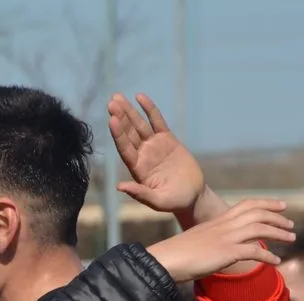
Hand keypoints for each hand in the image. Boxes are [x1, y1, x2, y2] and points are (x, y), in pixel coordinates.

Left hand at [108, 92, 203, 213]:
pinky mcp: (168, 140)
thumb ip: (140, 193)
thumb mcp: (157, 201)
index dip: (118, 134)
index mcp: (137, 168)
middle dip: (120, 118)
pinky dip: (149, 109)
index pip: (125, 148)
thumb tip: (119, 187)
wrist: (191, 195)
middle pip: (128, 133)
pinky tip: (140, 97)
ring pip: (139, 125)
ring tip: (118, 97)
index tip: (112, 119)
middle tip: (111, 102)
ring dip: (129, 111)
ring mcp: (154, 146)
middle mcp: (142, 155)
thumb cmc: (174, 201)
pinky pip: (157, 121)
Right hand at [147, 198, 294, 282]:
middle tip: (291, 224)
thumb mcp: (199, 240)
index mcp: (218, 220)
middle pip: (258, 213)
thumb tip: (221, 248)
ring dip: (279, 233)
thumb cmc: (179, 253)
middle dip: (278, 217)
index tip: (282, 206)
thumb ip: (213, 240)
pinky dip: (268, 256)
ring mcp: (226, 238)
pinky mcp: (226, 253)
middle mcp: (224, 225)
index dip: (267, 203)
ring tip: (292, 239)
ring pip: (260, 229)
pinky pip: (254, 251)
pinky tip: (277, 262)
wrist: (167, 259)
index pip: (247, 204)